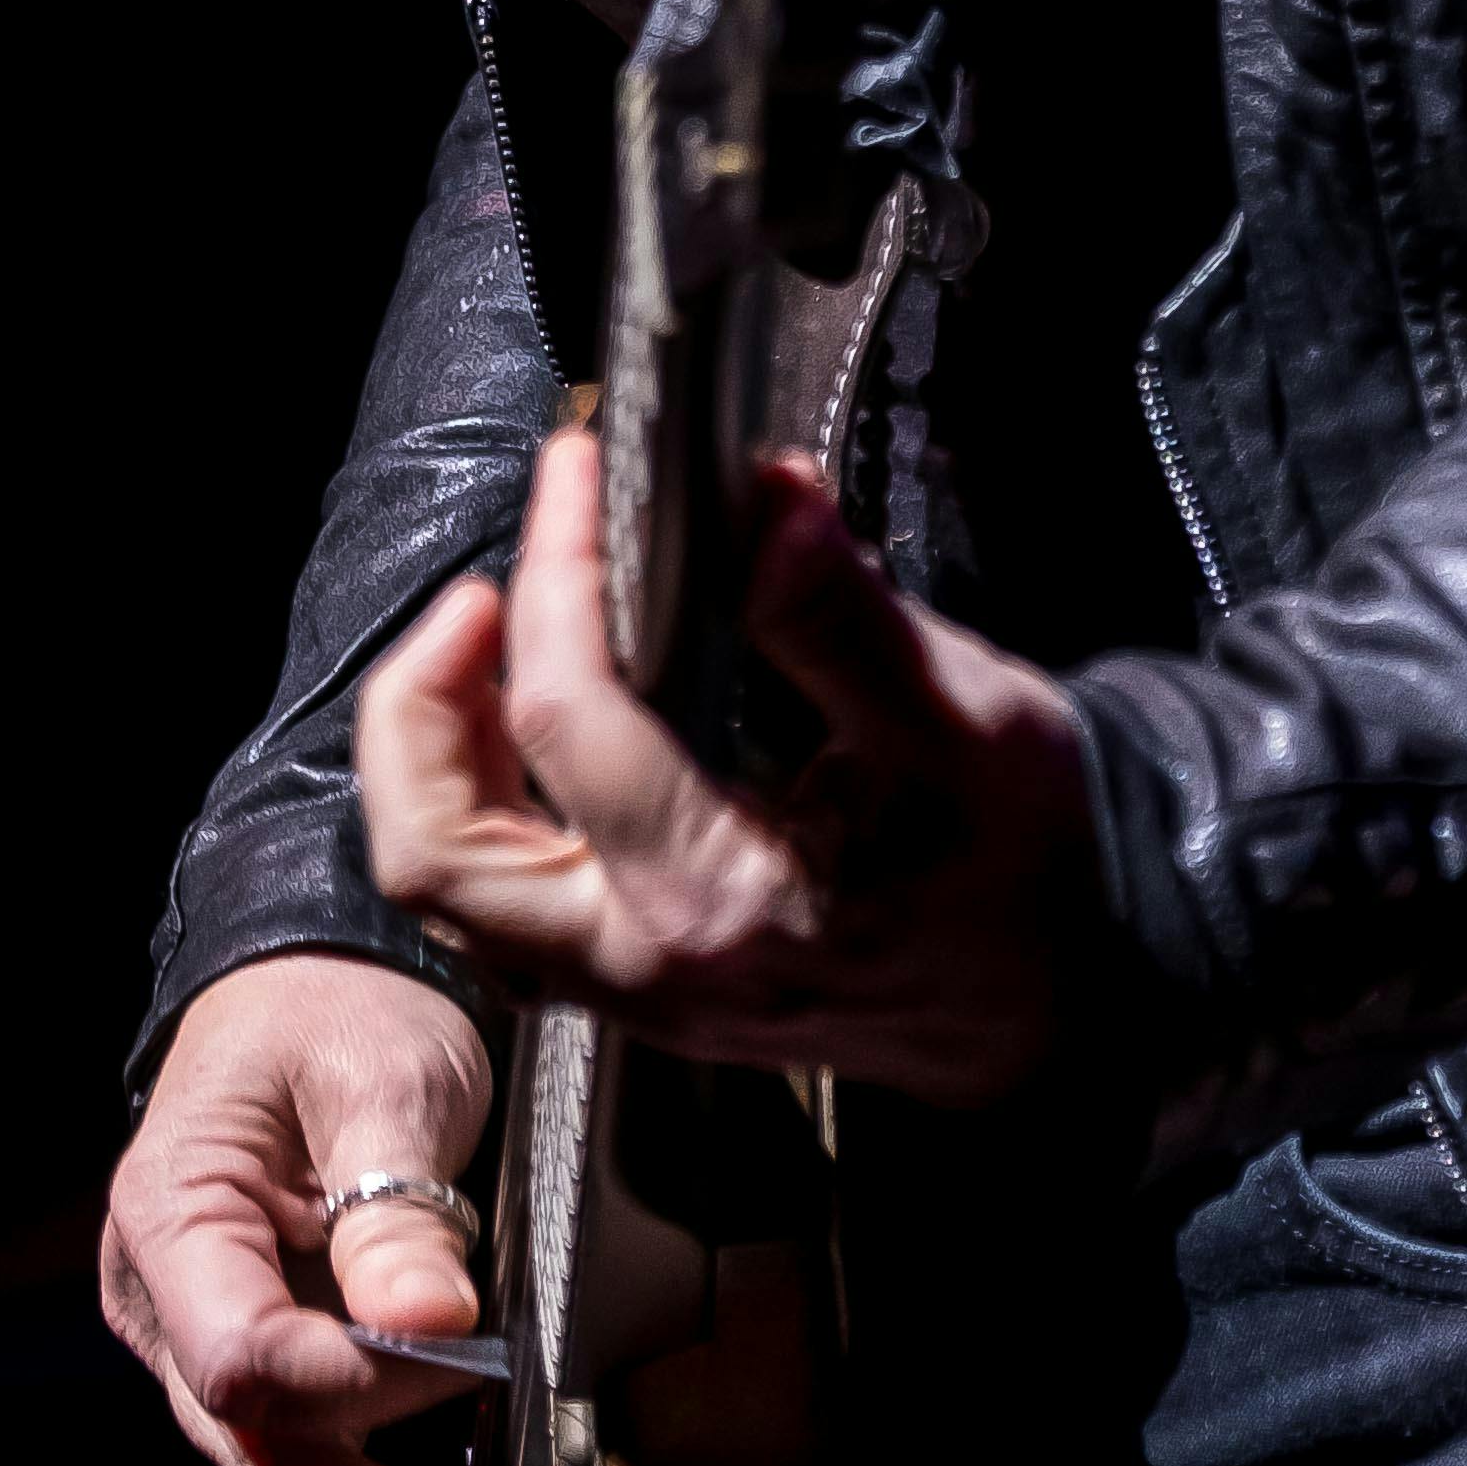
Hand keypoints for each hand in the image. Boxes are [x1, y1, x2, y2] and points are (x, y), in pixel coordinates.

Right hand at [101, 953, 523, 1465]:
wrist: (315, 981)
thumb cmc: (335, 1008)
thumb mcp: (379, 1072)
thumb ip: (396, 1202)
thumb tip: (433, 1327)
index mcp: (171, 1219)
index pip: (242, 1357)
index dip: (349, 1384)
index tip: (460, 1354)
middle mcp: (170, 1310)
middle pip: (260, 1452)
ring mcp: (209, 1353)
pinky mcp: (268, 1374)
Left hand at [357, 430, 1097, 1106]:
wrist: (1047, 995)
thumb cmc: (1017, 862)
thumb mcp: (970, 723)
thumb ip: (848, 619)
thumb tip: (767, 503)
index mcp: (719, 896)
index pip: (565, 719)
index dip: (557, 569)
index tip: (580, 470)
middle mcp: (644, 960)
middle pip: (435, 850)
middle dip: (420, 699)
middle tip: (486, 590)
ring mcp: (625, 983)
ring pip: (446, 887)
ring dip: (431, 755)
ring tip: (489, 639)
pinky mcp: (627, 979)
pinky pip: (493, 902)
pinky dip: (472, 802)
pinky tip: (519, 721)